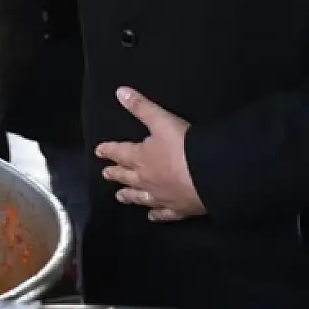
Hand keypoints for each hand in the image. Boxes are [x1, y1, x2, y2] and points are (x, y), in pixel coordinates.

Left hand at [96, 87, 205, 222]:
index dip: (109, 150)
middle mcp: (146, 179)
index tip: (98, 151)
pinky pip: (164, 214)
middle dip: (116, 174)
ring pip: (141, 197)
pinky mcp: (179, 209)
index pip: (120, 152)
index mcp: (140, 158)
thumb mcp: (161, 120)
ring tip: (120, 197)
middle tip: (105, 174)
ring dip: (130, 196)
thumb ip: (141, 107)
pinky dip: (157, 215)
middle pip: (127, 177)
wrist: (210, 175)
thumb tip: (119, 91)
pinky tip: (152, 217)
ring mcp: (162, 196)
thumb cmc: (184, 146)